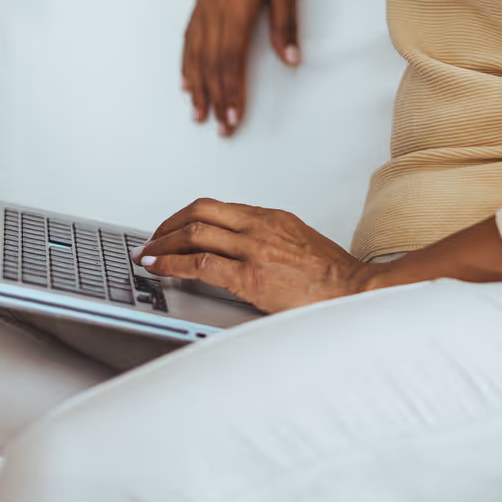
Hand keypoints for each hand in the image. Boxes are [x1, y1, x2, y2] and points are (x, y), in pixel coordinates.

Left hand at [138, 198, 371, 313]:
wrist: (354, 293)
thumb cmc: (331, 275)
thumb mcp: (297, 241)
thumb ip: (267, 238)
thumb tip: (238, 247)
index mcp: (270, 217)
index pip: (216, 208)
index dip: (185, 218)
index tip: (171, 229)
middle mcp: (259, 226)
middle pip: (198, 213)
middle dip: (167, 225)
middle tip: (151, 239)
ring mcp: (254, 250)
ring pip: (194, 233)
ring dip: (162, 243)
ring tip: (146, 254)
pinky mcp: (251, 277)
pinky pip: (201, 265)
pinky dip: (172, 264)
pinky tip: (159, 268)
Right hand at [181, 0, 300, 135]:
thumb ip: (286, 22)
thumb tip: (290, 60)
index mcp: (237, 7)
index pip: (231, 60)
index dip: (231, 92)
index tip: (233, 119)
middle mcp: (215, 8)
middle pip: (211, 63)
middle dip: (215, 98)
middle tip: (219, 129)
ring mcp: (204, 3)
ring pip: (196, 53)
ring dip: (197, 86)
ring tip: (197, 113)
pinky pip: (189, 36)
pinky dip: (186, 61)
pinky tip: (186, 79)